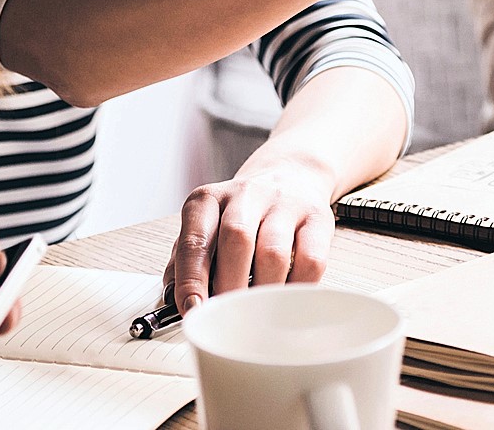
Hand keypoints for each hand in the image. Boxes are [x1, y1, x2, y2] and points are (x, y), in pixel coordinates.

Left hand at [166, 156, 336, 311]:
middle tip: (227, 318)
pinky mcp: (317, 219)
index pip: (195, 241)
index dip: (192, 280)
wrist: (290, 175)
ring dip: (263, 291)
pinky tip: (287, 299)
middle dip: (229, 287)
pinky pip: (311, 260)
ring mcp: (284, 204)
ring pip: (273, 253)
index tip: (193, 311)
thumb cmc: (241, 214)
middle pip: (236, 240)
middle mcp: (245, 195)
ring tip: (256, 314)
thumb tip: (176, 302)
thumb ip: (185, 262)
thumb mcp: (205, 227)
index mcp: (208, 200)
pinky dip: (297, 288)